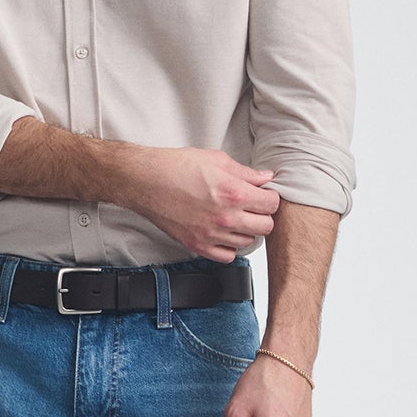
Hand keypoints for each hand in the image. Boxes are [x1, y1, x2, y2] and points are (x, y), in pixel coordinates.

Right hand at [121, 146, 279, 260]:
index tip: (263, 195)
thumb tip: (264, 177)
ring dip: (245, 231)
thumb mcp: (216, 160)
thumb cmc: (174, 167)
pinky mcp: (198, 245)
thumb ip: (245, 172)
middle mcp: (225, 217)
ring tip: (234, 218)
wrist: (145, 181)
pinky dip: (229, 247)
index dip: (270, 198)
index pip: (272, 204)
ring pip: (248, 242)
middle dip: (262, 215)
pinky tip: (223, 233)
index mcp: (233, 192)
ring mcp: (212, 234)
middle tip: (252, 207)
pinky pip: (227, 256)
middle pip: (265, 227)